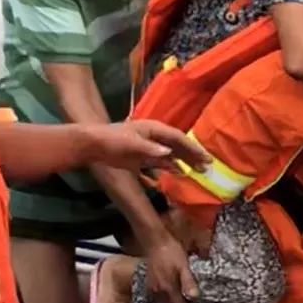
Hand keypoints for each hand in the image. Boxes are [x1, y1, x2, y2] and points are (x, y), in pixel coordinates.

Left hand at [85, 121, 208, 172]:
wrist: (94, 145)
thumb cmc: (112, 140)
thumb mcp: (131, 144)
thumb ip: (150, 149)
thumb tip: (169, 153)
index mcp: (154, 129)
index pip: (178, 138)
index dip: (192, 147)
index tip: (205, 156)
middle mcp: (155, 137)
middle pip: (179, 146)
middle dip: (193, 155)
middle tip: (208, 165)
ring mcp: (150, 147)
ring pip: (173, 154)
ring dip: (185, 162)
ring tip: (199, 170)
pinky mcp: (144, 157)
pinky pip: (162, 162)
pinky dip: (172, 167)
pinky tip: (180, 173)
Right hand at [143, 230, 198, 302]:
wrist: (155, 241)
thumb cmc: (171, 251)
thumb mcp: (183, 265)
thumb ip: (188, 282)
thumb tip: (195, 297)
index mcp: (167, 289)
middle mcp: (158, 293)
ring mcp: (152, 290)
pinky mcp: (150, 286)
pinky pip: (162, 300)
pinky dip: (171, 301)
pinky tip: (178, 297)